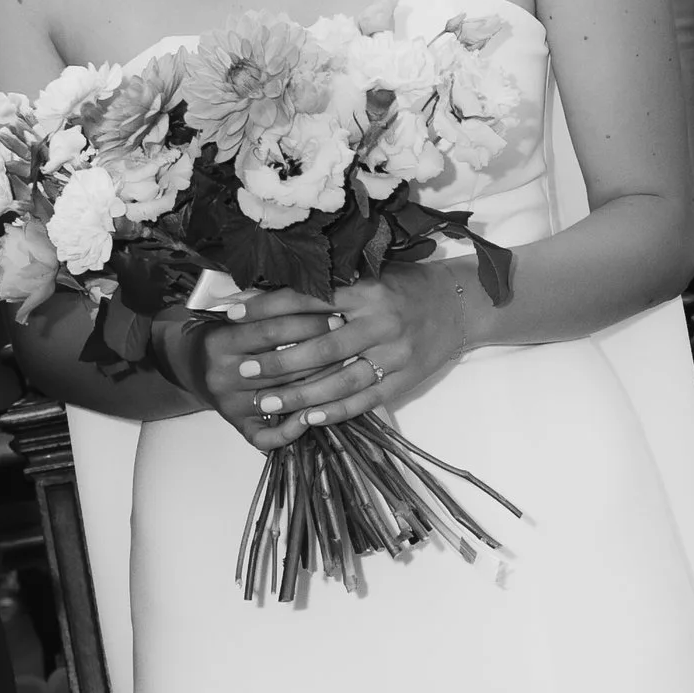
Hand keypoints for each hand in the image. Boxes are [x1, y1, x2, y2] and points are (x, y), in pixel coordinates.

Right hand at [187, 289, 355, 451]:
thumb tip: (311, 294)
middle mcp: (221, 375)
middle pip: (280, 364)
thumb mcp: (232, 316)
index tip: (336, 315)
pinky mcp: (235, 425)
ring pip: (280, 397)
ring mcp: (228, 404)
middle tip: (348, 341)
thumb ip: (262, 309)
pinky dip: (290, 431)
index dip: (306, 322)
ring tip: (344, 370)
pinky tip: (312, 417)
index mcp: (219, 342)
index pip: (269, 330)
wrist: (187, 366)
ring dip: (316, 386)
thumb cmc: (220, 334)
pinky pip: (265, 436)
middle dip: (319, 352)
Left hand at [196, 267, 484, 447]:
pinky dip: (335, 412)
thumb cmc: (405, 284)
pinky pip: (365, 400)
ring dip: (299, 395)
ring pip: (340, 381)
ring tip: (265, 403)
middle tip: (242, 370)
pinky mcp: (405, 379)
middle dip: (277, 360)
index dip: (266, 306)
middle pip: (319, 346)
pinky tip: (307, 419)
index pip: (307, 298)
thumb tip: (271, 290)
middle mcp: (380, 321)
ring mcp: (395, 354)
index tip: (232, 314)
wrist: (461, 303)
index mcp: (366, 289)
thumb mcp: (370, 273)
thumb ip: (330, 284)